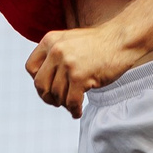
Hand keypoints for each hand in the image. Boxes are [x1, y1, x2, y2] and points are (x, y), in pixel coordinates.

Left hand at [26, 26, 145, 117]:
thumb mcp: (69, 41)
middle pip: (40, 84)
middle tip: (57, 102)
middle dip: (47, 97)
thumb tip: (42, 83)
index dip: (37, 81)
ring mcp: (68, 64)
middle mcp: (56, 51)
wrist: (121, 40)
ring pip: (57, 95)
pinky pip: (71, 101)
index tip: (48, 87)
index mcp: (50, 41)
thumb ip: (54, 55)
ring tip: (73, 106)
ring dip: (64, 104)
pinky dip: (74, 110)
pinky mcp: (80, 76)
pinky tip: (78, 111)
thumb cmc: (98, 44)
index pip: (30, 68)